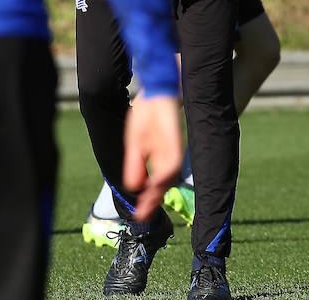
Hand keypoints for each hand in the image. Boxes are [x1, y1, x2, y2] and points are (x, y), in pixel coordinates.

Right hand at [123, 93, 183, 221]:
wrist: (157, 91)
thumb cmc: (147, 114)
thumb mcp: (135, 142)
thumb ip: (135, 164)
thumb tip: (132, 187)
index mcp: (157, 158)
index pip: (154, 184)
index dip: (147, 200)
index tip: (139, 215)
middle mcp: (166, 157)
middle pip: (162, 185)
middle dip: (152, 201)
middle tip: (143, 217)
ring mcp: (172, 150)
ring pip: (168, 178)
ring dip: (157, 192)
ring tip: (148, 205)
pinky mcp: (175, 142)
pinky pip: (171, 163)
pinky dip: (164, 175)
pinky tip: (156, 183)